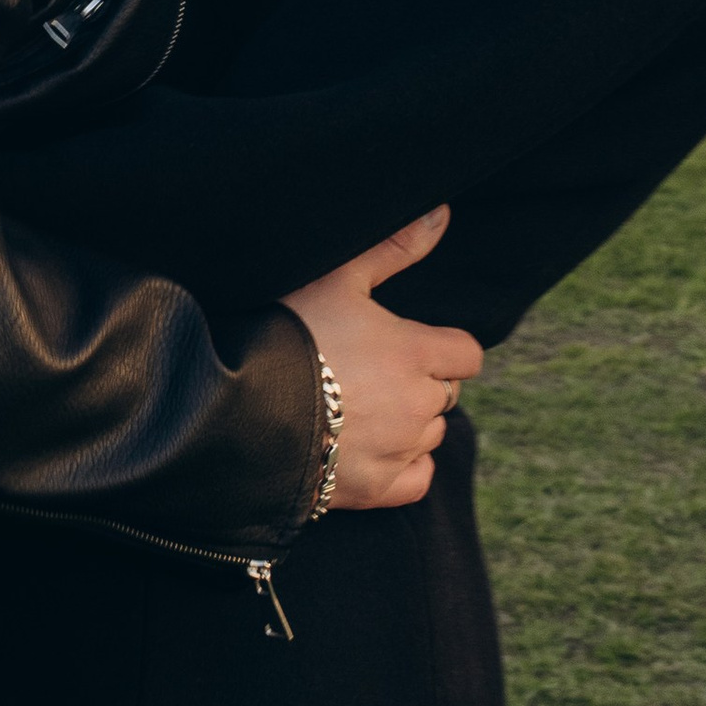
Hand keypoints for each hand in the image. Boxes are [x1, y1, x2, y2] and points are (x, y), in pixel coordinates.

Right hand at [281, 210, 482, 512]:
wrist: (239, 406)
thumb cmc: (288, 331)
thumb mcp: (339, 277)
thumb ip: (395, 248)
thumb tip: (443, 215)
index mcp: (416, 353)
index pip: (466, 354)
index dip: (441, 347)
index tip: (407, 344)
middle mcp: (418, 406)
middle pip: (446, 394)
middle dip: (420, 382)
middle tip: (371, 371)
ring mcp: (399, 451)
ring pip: (431, 435)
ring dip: (410, 422)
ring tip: (360, 406)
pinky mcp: (376, 490)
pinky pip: (417, 480)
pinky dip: (403, 466)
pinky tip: (369, 448)